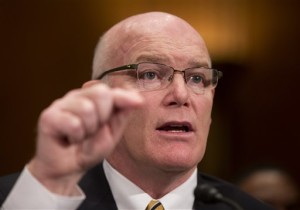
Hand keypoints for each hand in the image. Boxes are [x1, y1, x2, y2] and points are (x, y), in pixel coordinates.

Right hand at [28, 83, 143, 194]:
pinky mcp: (48, 116)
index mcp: (92, 100)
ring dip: (89, 130)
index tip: (138, 102)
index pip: (111, 91)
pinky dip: (76, 136)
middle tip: (94, 131)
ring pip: (87, 108)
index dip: (124, 96)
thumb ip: (121, 116)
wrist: (67, 169)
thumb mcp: (111, 134)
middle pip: (101, 93)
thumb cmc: (88, 149)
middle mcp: (77, 97)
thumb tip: (137, 99)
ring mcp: (61, 105)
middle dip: (104, 117)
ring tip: (81, 137)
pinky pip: (73, 123)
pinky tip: (70, 140)